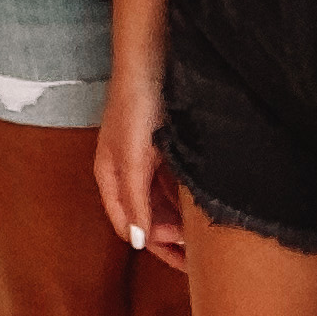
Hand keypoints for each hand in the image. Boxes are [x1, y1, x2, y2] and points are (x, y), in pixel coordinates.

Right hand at [96, 75, 187, 271]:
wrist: (151, 58)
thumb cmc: (136, 104)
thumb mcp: (134, 157)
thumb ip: (134, 199)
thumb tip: (138, 241)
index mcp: (110, 176)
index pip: (129, 228)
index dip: (156, 245)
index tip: (187, 257)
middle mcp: (125, 172)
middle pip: (146, 219)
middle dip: (171, 238)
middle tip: (202, 252)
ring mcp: (144, 160)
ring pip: (161, 204)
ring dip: (180, 220)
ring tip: (206, 231)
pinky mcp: (161, 148)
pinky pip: (172, 185)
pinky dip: (185, 199)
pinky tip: (203, 202)